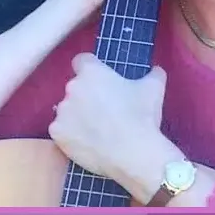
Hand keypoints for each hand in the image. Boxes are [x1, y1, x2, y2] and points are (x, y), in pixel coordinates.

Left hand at [47, 52, 167, 183]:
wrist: (134, 152)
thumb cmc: (143, 115)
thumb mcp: (154, 88)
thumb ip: (153, 73)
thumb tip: (156, 70)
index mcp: (91, 72)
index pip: (82, 61)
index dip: (91, 69)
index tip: (100, 81)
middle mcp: (72, 88)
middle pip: (75, 88)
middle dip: (87, 96)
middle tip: (105, 110)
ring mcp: (62, 112)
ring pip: (67, 110)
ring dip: (77, 116)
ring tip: (97, 130)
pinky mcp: (57, 134)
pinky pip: (61, 131)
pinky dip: (71, 135)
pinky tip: (87, 142)